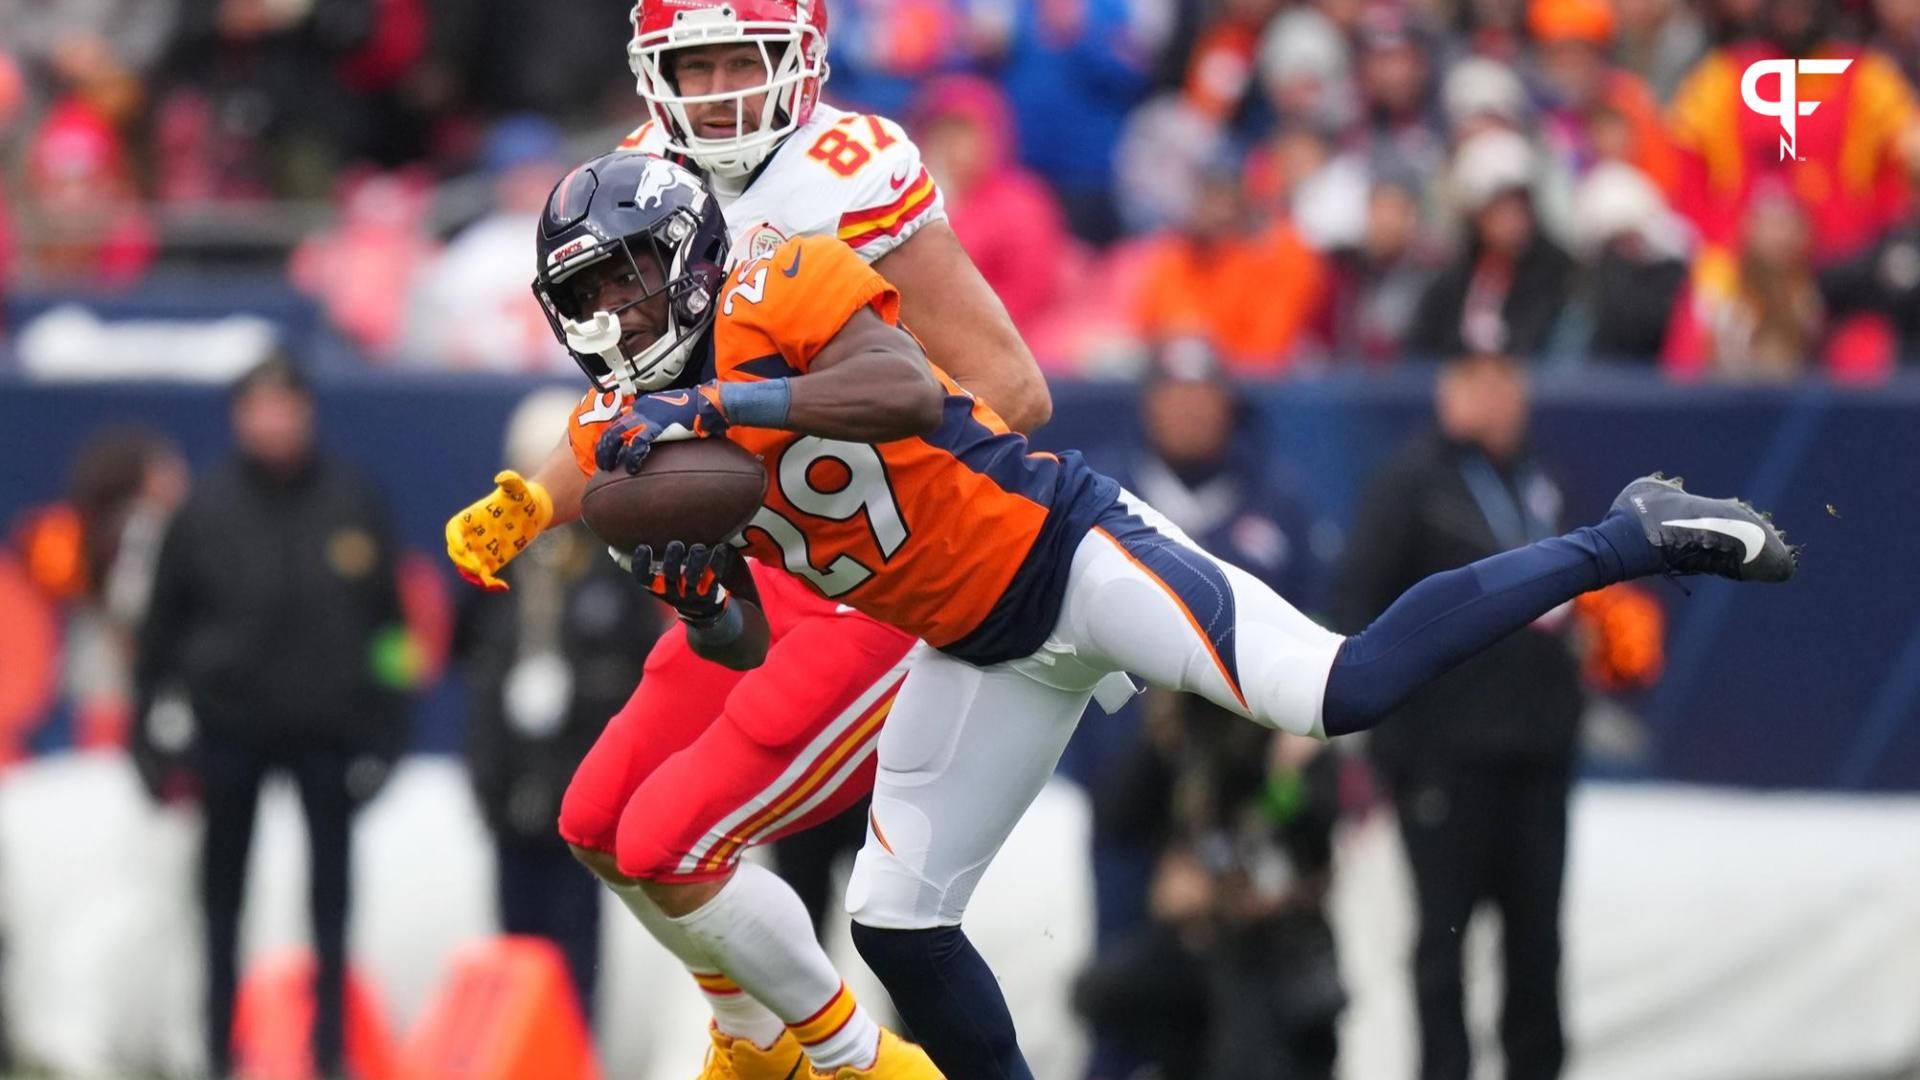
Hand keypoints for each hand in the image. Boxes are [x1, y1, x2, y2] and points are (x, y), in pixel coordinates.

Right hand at [446, 470, 553, 590]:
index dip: (454, 539)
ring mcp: (480, 549)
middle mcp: (472, 535)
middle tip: (478, 569)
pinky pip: (485, 576)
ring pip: (467, 567)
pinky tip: (503, 587)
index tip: (462, 548)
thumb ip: (511, 482)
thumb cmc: (521, 497)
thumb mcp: (518, 488)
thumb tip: (503, 477)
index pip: (454, 529)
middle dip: (463, 561)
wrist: (532, 510)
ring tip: (489, 582)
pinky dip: (490, 584)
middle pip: (457, 552)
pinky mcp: (492, 560)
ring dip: (473, 576)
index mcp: (472, 518)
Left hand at [595, 383, 729, 473]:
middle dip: (604, 448)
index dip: (610, 437)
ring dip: (610, 453)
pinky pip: (636, 444)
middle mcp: (640, 410)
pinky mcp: (655, 428)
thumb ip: (655, 418)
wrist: (704, 404)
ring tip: (609, 467)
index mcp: (642, 405)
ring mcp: (646, 418)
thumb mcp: (667, 409)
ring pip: (617, 436)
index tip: (608, 449)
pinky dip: (632, 458)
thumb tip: (649, 429)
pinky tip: (632, 469)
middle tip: (603, 464)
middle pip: (612, 429)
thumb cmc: (691, 409)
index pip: (618, 421)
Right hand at [629, 540, 733, 623]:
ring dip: (695, 561)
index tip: (643, 547)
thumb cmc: (676, 583)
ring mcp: (692, 594)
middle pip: (671, 576)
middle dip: (673, 560)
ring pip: (693, 579)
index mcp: (657, 586)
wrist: (701, 609)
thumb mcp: (659, 577)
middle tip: (676, 544)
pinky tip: (721, 547)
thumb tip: (624, 537)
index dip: (641, 564)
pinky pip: (715, 577)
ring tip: (698, 547)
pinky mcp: (711, 592)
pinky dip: (718, 561)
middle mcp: (673, 591)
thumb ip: (649, 560)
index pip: (643, 578)